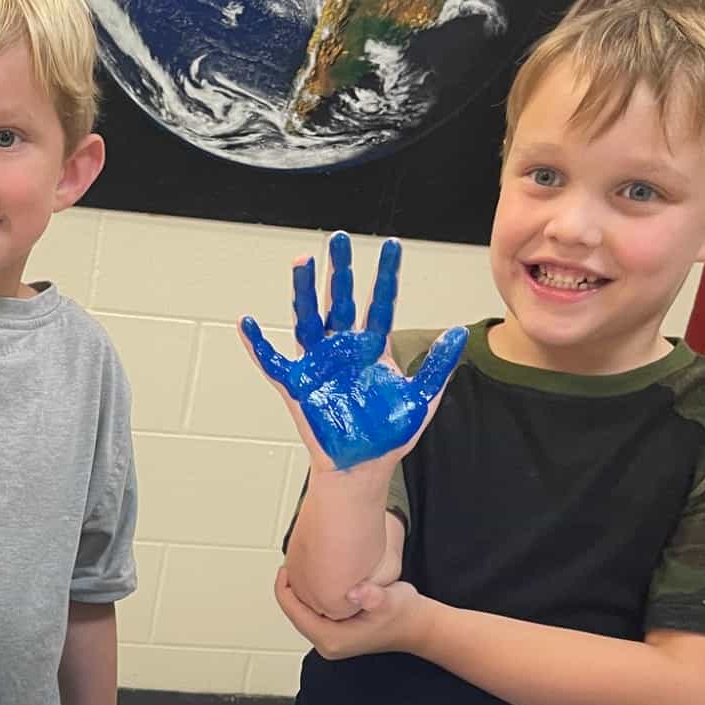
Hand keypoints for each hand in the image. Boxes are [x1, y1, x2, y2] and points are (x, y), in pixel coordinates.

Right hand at [241, 232, 464, 471]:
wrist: (364, 465)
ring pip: (308, 319)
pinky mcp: (297, 385)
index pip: (380, 303)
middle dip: (340, 270)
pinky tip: (246, 324)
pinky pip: (273, 361)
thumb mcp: (421, 398)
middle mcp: (343, 349)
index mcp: (372, 348)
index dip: (386, 275)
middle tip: (339, 239)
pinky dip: (258, 345)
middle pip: (339, 300)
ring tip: (302, 261)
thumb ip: (438, 366)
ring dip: (303, 291)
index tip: (393, 245)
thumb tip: (457, 333)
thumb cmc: (388, 434)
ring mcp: (318, 364)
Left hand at [275, 568, 434, 656]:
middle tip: (291, 563)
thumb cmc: (405, 615)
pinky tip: (313, 578)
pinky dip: (311, 596)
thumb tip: (356, 592)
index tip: (285, 567)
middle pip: (295, 614)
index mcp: (332, 640)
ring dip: (300, 592)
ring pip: (304, 613)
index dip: (285, 590)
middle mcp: (328, 644)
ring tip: (299, 568)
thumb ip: (374, 596)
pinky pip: (314, 612)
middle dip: (290, 589)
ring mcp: (331, 639)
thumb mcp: (391, 601)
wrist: (419, 626)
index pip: (295, 614)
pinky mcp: (336, 632)